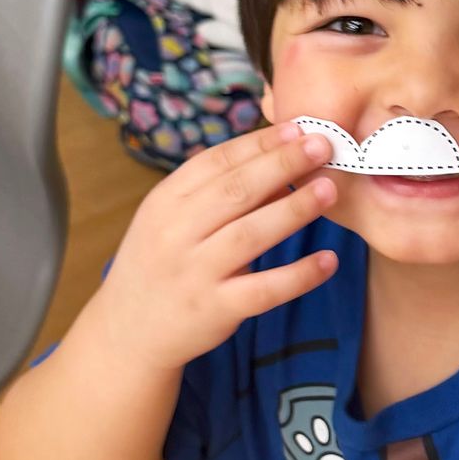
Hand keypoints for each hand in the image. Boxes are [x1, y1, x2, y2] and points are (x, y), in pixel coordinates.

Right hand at [85, 122, 339, 375]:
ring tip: (330, 189)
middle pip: (236, 190)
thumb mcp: (170, 220)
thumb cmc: (159, 264)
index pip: (216, 162)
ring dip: (294, 209)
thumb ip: (214, 192)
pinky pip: (264, 289)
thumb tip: (279, 161)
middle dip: (283, 163)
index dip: (259, 143)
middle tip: (323, 145)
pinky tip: (329, 260)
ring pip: (251, 233)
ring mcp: (195, 272)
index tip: (297, 128)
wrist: (128, 330)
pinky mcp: (215, 309)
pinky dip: (299, 274)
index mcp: (165, 202)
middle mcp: (177, 233)